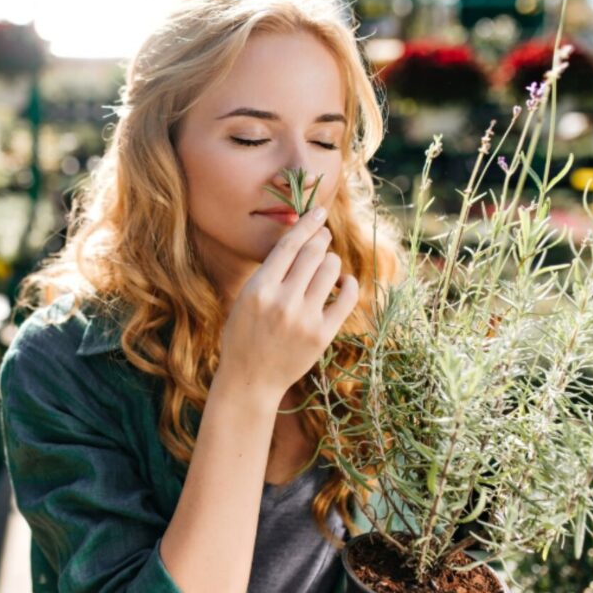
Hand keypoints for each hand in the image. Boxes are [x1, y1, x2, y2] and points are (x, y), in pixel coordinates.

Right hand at [216, 207, 358, 401]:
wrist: (250, 379)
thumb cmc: (244, 335)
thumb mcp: (245, 299)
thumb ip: (270, 273)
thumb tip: (301, 240)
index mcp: (258, 289)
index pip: (289, 245)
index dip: (307, 224)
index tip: (318, 212)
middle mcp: (282, 301)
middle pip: (313, 252)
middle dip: (321, 239)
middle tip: (324, 237)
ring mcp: (304, 319)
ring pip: (330, 270)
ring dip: (331, 261)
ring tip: (327, 264)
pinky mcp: (322, 335)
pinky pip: (346, 298)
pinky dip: (349, 285)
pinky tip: (343, 283)